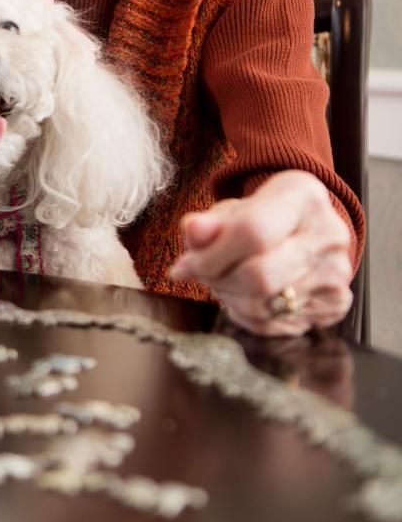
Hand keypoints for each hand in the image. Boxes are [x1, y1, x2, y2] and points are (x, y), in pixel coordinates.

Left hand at [169, 171, 353, 335]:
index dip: (211, 256)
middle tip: (202, 275)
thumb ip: (207, 223)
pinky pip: (276, 325)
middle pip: (260, 275)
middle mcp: (329, 234)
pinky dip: (246, 315)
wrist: (302, 231)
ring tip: (222, 281)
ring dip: (229, 299)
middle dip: (218, 280)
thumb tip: (192, 230)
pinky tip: (242, 296)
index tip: (184, 265)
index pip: (252, 232)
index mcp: (303, 196)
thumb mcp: (230, 210)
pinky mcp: (337, 303)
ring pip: (265, 305)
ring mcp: (337, 272)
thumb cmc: (259, 218)